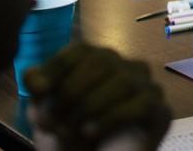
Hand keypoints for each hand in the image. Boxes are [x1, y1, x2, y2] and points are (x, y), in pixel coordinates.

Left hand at [24, 44, 170, 149]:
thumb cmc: (69, 141)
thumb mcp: (45, 114)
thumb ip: (41, 91)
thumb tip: (32, 76)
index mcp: (99, 64)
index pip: (82, 50)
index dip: (58, 66)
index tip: (37, 90)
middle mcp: (126, 68)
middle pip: (102, 61)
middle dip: (72, 91)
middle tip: (51, 121)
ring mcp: (147, 88)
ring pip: (123, 80)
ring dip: (90, 106)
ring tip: (73, 131)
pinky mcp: (160, 111)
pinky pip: (141, 103)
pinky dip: (111, 117)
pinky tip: (91, 132)